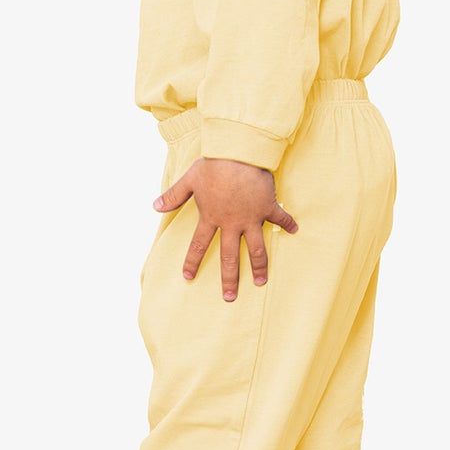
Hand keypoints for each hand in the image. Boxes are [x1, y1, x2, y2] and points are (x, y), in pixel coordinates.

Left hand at [153, 157, 298, 301]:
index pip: (198, 245)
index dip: (192, 261)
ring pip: (256, 249)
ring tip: (261, 282)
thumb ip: (173, 196)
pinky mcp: (267, 207)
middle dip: (229, 279)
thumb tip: (154, 206)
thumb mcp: (189, 179)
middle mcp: (231, 223)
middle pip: (229, 257)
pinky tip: (295, 230)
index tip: (188, 277)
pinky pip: (280, 218)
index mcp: (211, 217)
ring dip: (259, 266)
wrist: (238, 152)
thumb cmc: (212, 164)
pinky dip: (288, 223)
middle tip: (229, 297)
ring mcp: (251, 217)